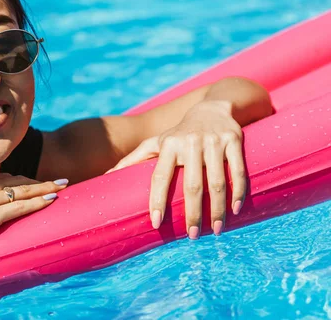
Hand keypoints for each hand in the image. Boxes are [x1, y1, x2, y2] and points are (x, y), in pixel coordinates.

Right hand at [0, 173, 68, 248]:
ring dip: (46, 188)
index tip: (33, 182)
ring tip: (63, 186)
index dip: (21, 180)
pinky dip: (39, 202)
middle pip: (18, 180)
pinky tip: (52, 200)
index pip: (3, 177)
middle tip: (58, 181)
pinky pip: (22, 206)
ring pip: (24, 190)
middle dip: (39, 182)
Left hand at [107, 101, 246, 238]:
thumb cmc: (178, 133)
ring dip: (217, 210)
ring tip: (214, 230)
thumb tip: (105, 177)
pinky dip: (238, 192)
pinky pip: (237, 171)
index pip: (160, 177)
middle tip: (190, 236)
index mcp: (168, 145)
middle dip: (191, 213)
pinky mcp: (233, 140)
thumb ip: (133, 159)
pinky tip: (235, 210)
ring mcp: (213, 141)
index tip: (156, 223)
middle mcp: (190, 142)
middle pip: (191, 185)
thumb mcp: (155, 142)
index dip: (157, 200)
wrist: (212, 107)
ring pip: (216, 182)